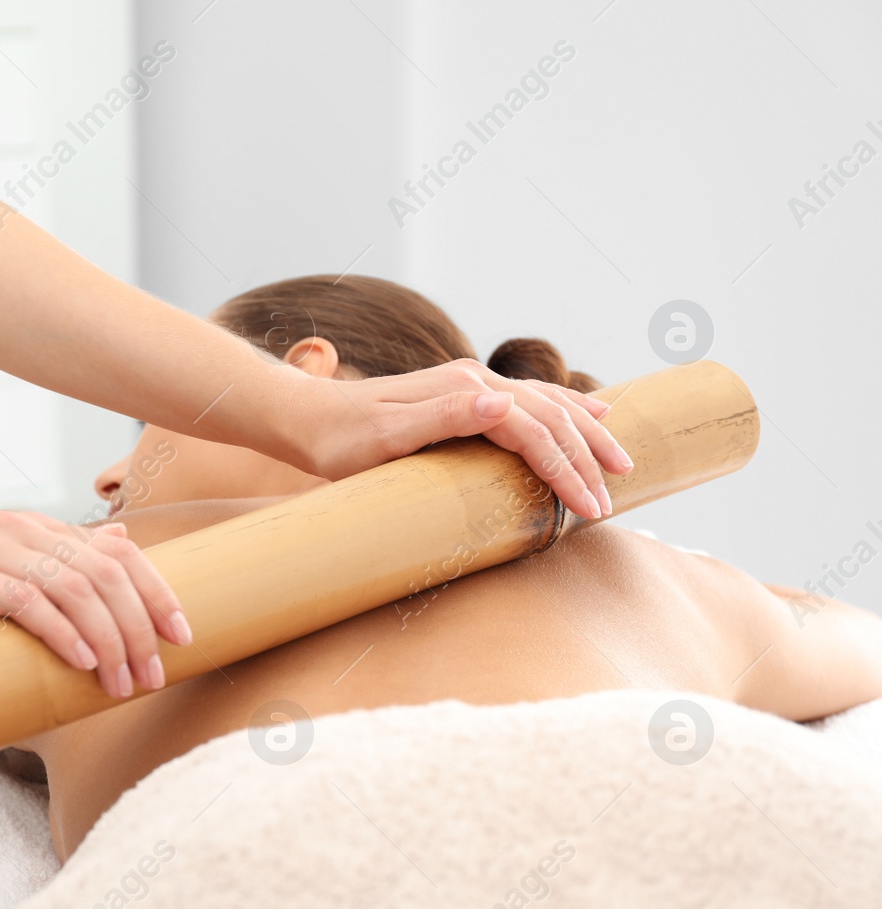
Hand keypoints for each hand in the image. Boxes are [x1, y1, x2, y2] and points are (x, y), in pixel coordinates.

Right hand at [0, 511, 191, 698]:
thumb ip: (40, 570)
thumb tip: (109, 562)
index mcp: (33, 528)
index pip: (119, 550)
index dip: (159, 591)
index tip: (183, 637)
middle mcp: (22, 530)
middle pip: (109, 573)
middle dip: (144, 627)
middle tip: (157, 676)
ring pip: (78, 589)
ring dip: (113, 641)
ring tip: (126, 685)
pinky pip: (30, 601)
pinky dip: (64, 633)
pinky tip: (84, 663)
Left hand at [298, 361, 633, 519]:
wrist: (308, 419)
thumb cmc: (340, 442)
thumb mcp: (384, 438)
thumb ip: (443, 417)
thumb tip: (499, 403)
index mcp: (462, 390)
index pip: (533, 430)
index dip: (566, 469)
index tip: (589, 509)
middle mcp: (472, 381)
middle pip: (550, 416)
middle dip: (586, 458)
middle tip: (609, 502)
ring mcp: (469, 384)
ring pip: (547, 404)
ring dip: (586, 433)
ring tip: (619, 462)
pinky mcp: (463, 394)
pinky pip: (531, 400)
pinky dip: (567, 409)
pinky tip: (590, 414)